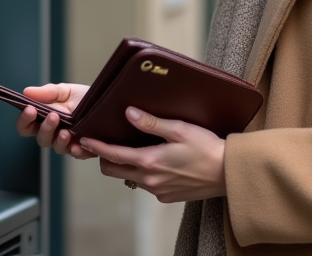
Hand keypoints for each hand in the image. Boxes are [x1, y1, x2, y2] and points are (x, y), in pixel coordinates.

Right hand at [15, 83, 93, 158]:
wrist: (108, 103)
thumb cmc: (85, 98)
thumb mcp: (67, 91)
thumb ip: (49, 92)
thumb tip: (27, 92)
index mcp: (46, 119)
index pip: (27, 126)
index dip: (24, 120)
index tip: (29, 109)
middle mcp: (55, 133)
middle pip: (41, 139)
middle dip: (45, 128)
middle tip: (53, 116)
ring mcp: (68, 142)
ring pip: (57, 148)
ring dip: (59, 140)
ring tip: (66, 131)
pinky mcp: (84, 148)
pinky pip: (77, 154)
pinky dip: (76, 150)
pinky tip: (77, 144)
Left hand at [78, 107, 225, 202]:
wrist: (227, 173)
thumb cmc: (206, 148)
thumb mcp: (180, 129)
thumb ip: (152, 123)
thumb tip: (129, 114)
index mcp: (150, 161)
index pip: (113, 155)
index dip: (96, 147)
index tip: (84, 140)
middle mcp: (149, 180)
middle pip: (113, 171)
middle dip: (106, 158)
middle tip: (107, 143)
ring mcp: (157, 191)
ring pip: (130, 178)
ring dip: (126, 165)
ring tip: (133, 150)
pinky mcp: (166, 197)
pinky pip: (146, 185)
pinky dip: (143, 174)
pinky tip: (157, 162)